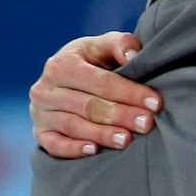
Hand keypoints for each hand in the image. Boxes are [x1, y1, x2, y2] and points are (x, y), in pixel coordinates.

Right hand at [30, 31, 159, 157]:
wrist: (68, 81)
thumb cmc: (94, 62)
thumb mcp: (105, 46)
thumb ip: (121, 44)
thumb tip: (133, 55)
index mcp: (62, 64)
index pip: (101, 81)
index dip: (130, 92)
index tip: (155, 102)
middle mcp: (46, 88)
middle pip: (89, 105)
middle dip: (121, 115)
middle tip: (147, 124)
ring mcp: (40, 112)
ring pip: (73, 125)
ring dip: (101, 134)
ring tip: (126, 140)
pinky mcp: (40, 133)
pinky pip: (53, 145)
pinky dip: (72, 149)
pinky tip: (93, 151)